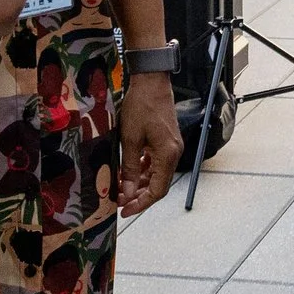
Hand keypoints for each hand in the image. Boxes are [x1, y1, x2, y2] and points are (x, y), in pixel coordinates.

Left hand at [117, 71, 183, 216]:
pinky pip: (156, 163)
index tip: (124, 211)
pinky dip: (143, 170)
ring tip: (120, 187)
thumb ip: (128, 168)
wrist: (151, 82)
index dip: (140, 203)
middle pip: (158, 184)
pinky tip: (129, 172)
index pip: (157, 190)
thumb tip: (126, 192)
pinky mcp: (166, 141)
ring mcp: (172, 147)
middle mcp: (174, 153)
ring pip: (156, 174)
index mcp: (168, 155)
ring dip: (139, 183)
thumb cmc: (141, 107)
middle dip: (138, 195)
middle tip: (119, 202)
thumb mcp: (130, 139)